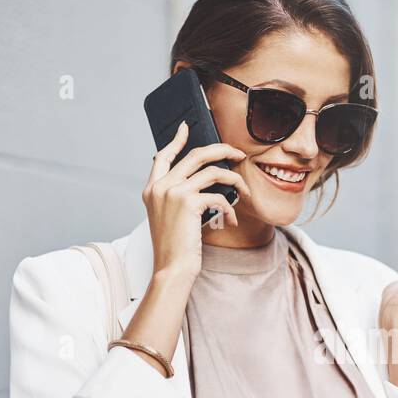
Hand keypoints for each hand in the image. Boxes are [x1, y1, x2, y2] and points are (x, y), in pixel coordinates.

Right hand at [142, 122, 252, 278]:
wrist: (172, 269)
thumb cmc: (175, 248)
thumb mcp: (169, 218)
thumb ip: (178, 197)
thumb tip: (204, 182)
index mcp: (152, 189)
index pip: (162, 156)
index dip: (176, 140)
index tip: (186, 128)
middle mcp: (160, 187)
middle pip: (195, 155)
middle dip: (222, 150)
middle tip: (238, 153)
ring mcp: (173, 193)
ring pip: (213, 172)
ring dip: (235, 180)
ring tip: (245, 191)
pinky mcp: (189, 202)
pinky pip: (220, 196)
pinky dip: (230, 209)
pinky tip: (230, 221)